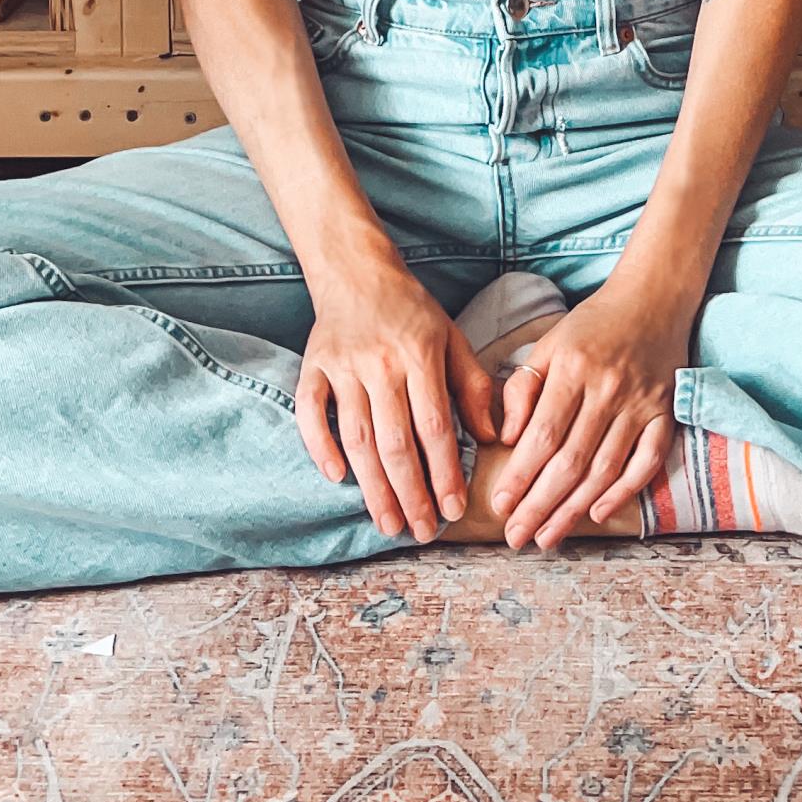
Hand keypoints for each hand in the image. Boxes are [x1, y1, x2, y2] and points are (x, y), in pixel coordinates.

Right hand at [297, 265, 502, 544]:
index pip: (434, 426)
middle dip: (410, 492)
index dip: (444, 472)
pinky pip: (309, 411)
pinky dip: (319, 445)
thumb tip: (491, 436)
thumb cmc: (412, 310)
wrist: (356, 269)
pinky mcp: (313, 366)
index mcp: (419, 354)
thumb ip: (473, 385)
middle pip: (395, 441)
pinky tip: (336, 477)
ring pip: (357, 436)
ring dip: (372, 486)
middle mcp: (380, 363)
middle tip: (421, 532)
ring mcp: (343, 365)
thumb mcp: (452, 337)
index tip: (454, 510)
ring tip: (388, 523)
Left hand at [492, 279, 696, 549]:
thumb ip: (522, 387)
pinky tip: (597, 513)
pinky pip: (647, 462)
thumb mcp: (548, 343)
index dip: (520, 476)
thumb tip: (504, 438)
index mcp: (573, 368)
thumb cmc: (591, 326)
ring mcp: (641, 404)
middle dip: (540, 505)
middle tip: (516, 537)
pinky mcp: (666, 414)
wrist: (652, 300)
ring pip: (604, 469)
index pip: (542, 435)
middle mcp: (608, 388)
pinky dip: (623, 491)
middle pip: (570, 461)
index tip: (499, 506)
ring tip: (547, 537)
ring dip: (573, 509)